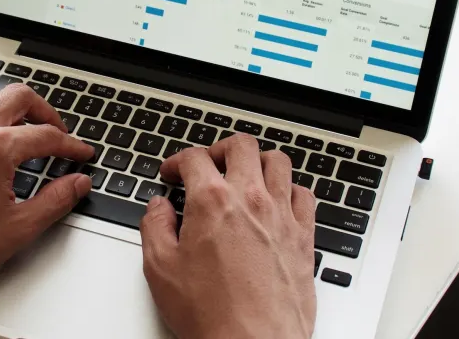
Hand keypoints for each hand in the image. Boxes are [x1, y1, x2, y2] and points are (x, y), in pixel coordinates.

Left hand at [0, 83, 94, 314]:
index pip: (46, 135)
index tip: (79, 154)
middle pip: (19, 97)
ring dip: (6, 105)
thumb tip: (77, 184)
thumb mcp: (16, 230)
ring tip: (17, 125)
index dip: (71, 145)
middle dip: (45, 112)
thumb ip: (55, 201)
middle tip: (55, 131)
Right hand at [140, 134, 316, 338]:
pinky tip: (279, 200)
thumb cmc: (212, 313)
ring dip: (258, 161)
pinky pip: (304, 194)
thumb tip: (158, 208)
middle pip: (241, 146)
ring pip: (278, 161)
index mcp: (212, 202)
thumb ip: (155, 228)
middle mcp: (251, 199)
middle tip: (209, 165)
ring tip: (245, 174)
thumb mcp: (161, 269)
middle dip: (220, 149)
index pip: (195, 158)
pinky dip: (290, 189)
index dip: (177, 161)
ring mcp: (282, 215)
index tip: (172, 173)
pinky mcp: (304, 236)